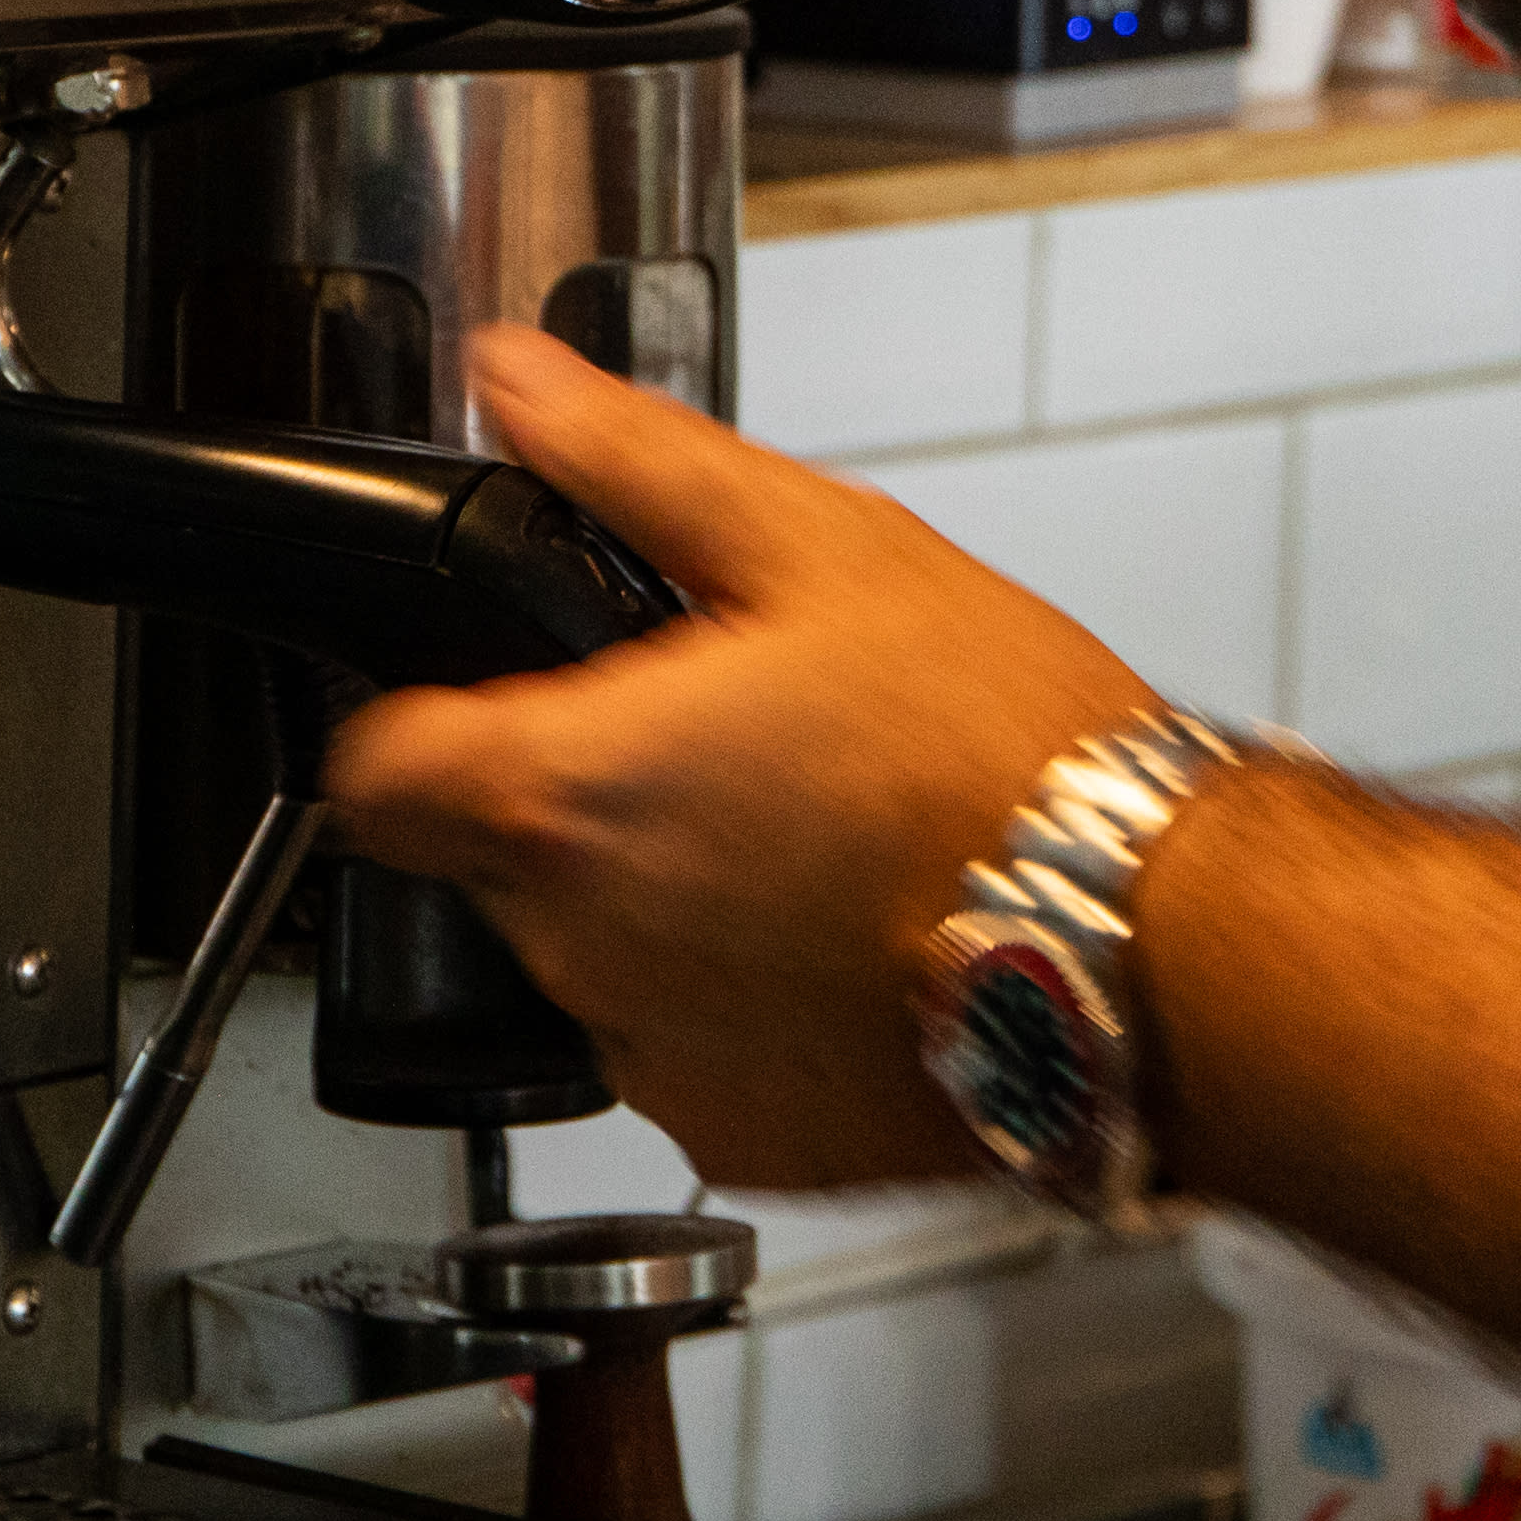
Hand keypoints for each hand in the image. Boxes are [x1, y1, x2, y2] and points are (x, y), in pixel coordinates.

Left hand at [321, 328, 1159, 1190]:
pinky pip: (686, 1051)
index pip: (372, 781)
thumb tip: (519, 383)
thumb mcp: (821, 545)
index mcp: (572, 793)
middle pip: (491, 864)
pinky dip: (740, 1001)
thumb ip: (632, 461)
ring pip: (593, 960)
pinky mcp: (737, 1136)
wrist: (1149, 939)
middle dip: (580, 800)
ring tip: (809, 839)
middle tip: (725, 744)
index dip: (411, 727)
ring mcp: (656, 1058)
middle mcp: (585, 946)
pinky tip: (846, 934)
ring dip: (662, 902)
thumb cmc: (1006, 753)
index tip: (483, 701)